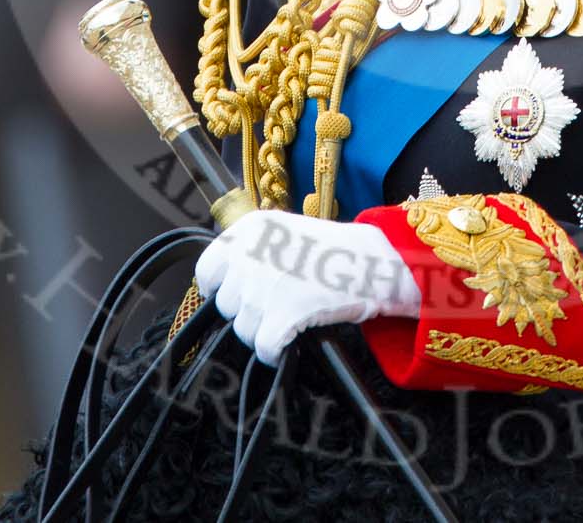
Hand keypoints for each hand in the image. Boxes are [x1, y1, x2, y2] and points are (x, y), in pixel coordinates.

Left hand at [194, 210, 421, 365]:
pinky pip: (263, 347)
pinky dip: (274, 352)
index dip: (220, 289)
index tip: (235, 297)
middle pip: (226, 305)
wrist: (375, 261)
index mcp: (249, 230)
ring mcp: (264, 286)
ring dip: (263, 332)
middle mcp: (250, 254)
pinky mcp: (282, 314)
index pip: (208, 269)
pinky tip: (289, 342)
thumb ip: (252, 252)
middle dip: (248, 312)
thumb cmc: (335, 250)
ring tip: (289, 320)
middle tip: (277, 307)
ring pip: (243, 329)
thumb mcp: (285, 231)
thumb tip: (227, 285)